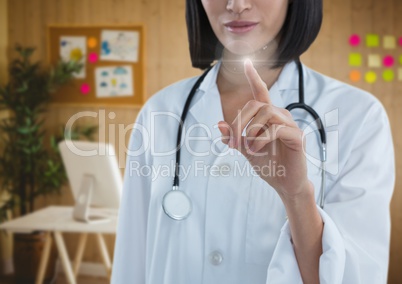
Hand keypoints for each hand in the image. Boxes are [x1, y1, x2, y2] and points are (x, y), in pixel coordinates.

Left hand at [217, 59, 310, 198]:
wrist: (285, 184)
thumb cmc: (268, 164)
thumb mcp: (246, 150)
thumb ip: (234, 137)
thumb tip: (218, 124)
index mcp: (268, 117)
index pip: (260, 93)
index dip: (253, 77)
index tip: (246, 62)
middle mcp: (280, 116)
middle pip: (256, 105)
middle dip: (240, 121)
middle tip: (234, 140)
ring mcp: (290, 125)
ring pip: (265, 113)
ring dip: (251, 131)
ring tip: (248, 148)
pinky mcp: (297, 136)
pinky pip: (275, 128)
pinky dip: (261, 139)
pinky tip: (257, 150)